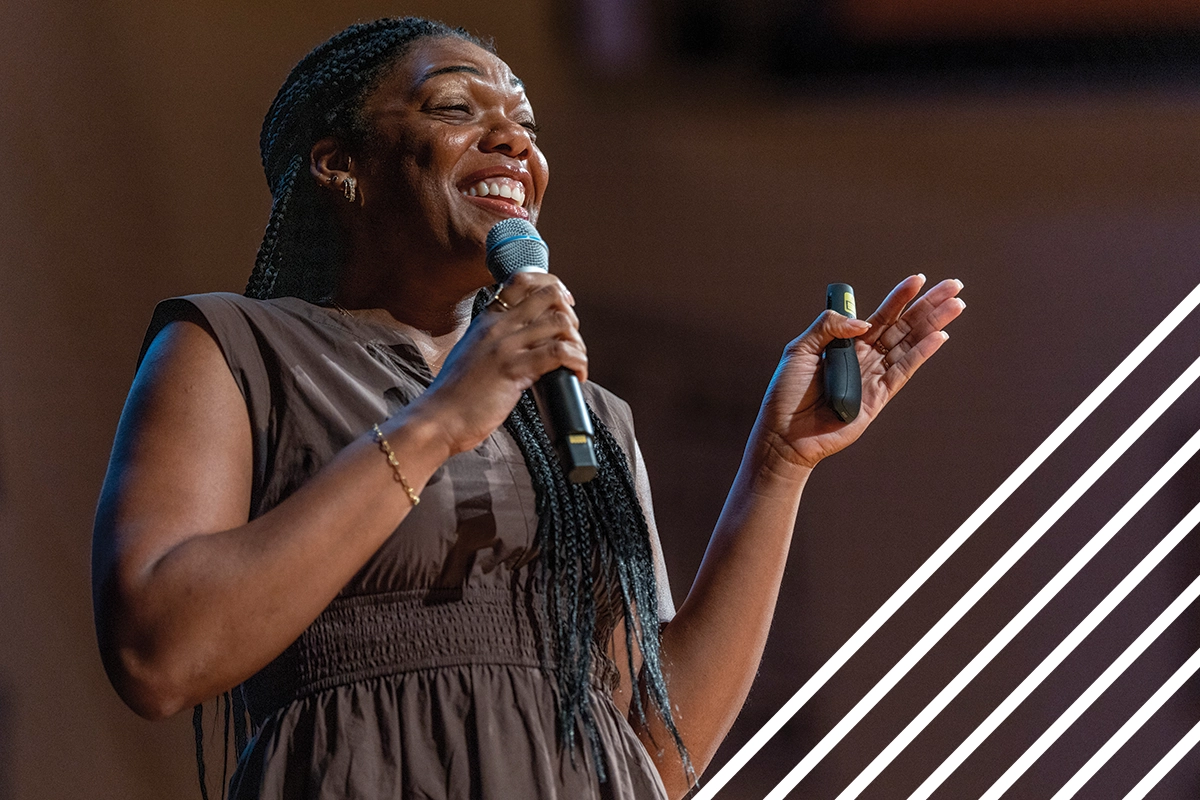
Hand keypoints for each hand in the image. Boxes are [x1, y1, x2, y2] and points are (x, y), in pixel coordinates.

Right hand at [406, 272, 585, 454]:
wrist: (438, 418)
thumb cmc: (456, 394)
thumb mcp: (473, 353)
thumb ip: (495, 340)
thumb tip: (529, 342)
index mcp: (487, 318)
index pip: (523, 280)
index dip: (551, 285)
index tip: (564, 304)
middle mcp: (497, 325)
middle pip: (549, 294)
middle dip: (570, 314)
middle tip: (571, 339)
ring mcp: (505, 345)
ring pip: (559, 322)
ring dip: (577, 342)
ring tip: (576, 362)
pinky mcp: (513, 369)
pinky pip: (559, 352)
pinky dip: (577, 361)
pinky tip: (577, 374)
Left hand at [756, 275, 964, 471]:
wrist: (784, 434)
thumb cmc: (787, 393)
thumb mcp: (799, 349)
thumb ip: (828, 327)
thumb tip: (864, 321)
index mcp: (846, 344)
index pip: (880, 315)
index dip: (900, 298)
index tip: (919, 279)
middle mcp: (864, 358)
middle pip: (903, 326)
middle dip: (929, 306)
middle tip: (954, 286)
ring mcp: (873, 377)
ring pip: (909, 345)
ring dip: (933, 324)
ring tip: (956, 305)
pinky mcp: (878, 399)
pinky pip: (903, 372)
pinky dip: (921, 354)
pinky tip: (939, 337)